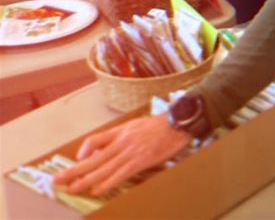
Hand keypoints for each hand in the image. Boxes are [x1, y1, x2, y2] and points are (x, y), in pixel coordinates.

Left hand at [52, 114, 190, 195]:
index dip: (83, 151)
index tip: (76, 160)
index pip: (95, 140)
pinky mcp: (142, 160)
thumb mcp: (137, 125)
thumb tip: (109, 147)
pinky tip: (97, 190)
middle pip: (93, 158)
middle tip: (58, 180)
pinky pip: (121, 174)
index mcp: (121, 131)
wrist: (179, 122)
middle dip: (74, 171)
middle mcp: (122, 141)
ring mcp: (131, 151)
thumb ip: (122, 135)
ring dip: (85, 180)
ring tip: (72, 188)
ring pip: (103, 169)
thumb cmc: (162, 125)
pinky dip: (108, 183)